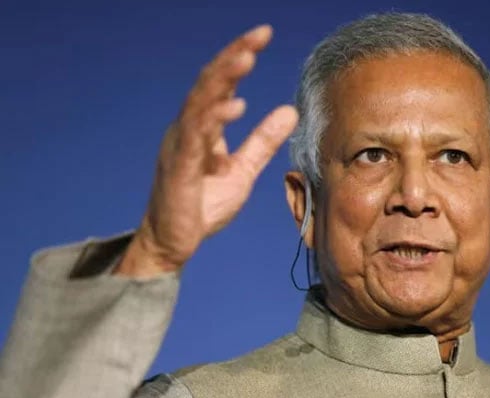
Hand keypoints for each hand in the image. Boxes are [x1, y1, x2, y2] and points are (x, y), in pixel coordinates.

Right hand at [115, 25, 297, 277]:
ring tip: (247, 58)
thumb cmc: (202, 205)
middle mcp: (187, 129)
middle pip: (209, 83)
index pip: (220, 83)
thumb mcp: (242, 169)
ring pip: (200, 102)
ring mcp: (180, 146)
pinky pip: (194, 138)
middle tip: (260, 35)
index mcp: (202, 127)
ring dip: (223, 78)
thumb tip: (290, 110)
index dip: (238, 57)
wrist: (172, 243)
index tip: (263, 35)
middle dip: (233, 56)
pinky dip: (214, 119)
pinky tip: (235, 106)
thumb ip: (263, 141)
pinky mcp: (178, 169)